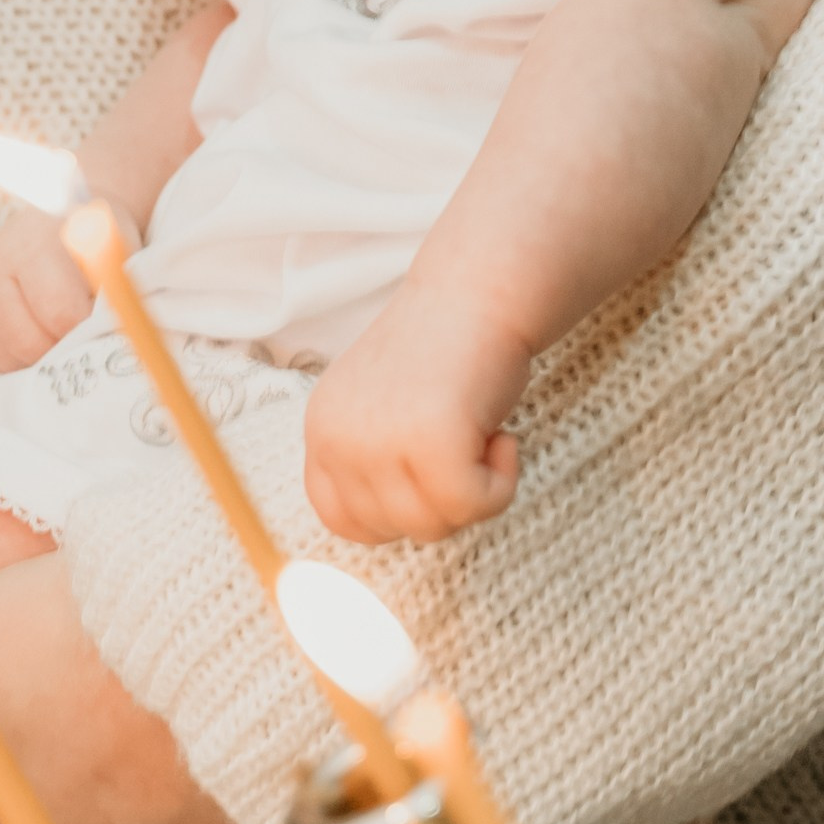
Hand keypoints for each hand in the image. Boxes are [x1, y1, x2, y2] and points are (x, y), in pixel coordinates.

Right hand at [0, 205, 123, 371]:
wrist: (59, 216)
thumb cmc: (93, 238)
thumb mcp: (115, 249)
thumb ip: (117, 287)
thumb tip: (122, 332)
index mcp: (33, 245)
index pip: (59, 313)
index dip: (88, 330)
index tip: (106, 325)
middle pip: (27, 343)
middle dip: (62, 352)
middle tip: (84, 340)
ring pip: (7, 357)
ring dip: (39, 361)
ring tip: (62, 338)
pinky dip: (18, 363)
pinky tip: (39, 340)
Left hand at [303, 287, 530, 545]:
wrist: (481, 291)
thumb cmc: (448, 353)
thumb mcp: (386, 411)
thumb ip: (375, 462)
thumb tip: (390, 531)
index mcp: (322, 427)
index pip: (338, 518)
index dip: (393, 515)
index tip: (429, 479)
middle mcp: (337, 436)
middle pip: (391, 531)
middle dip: (440, 502)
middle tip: (463, 443)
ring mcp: (377, 440)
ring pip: (433, 526)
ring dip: (474, 491)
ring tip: (479, 432)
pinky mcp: (428, 441)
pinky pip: (473, 506)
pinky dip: (501, 483)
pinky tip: (501, 437)